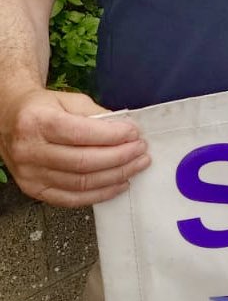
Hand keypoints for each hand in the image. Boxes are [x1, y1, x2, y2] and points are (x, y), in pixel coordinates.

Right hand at [0, 87, 148, 206]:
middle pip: (83, 162)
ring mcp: (29, 174)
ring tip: (137, 166)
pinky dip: (99, 194)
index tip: (135, 133)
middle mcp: (29, 150)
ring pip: (80, 183)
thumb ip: (96, 114)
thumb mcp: (69, 100)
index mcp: (37, 122)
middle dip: (120, 157)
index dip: (113, 135)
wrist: (9, 120)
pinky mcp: (33, 190)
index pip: (81, 133)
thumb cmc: (44, 108)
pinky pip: (70, 199)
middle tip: (141, 150)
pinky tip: (119, 184)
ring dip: (115, 176)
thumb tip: (126, 129)